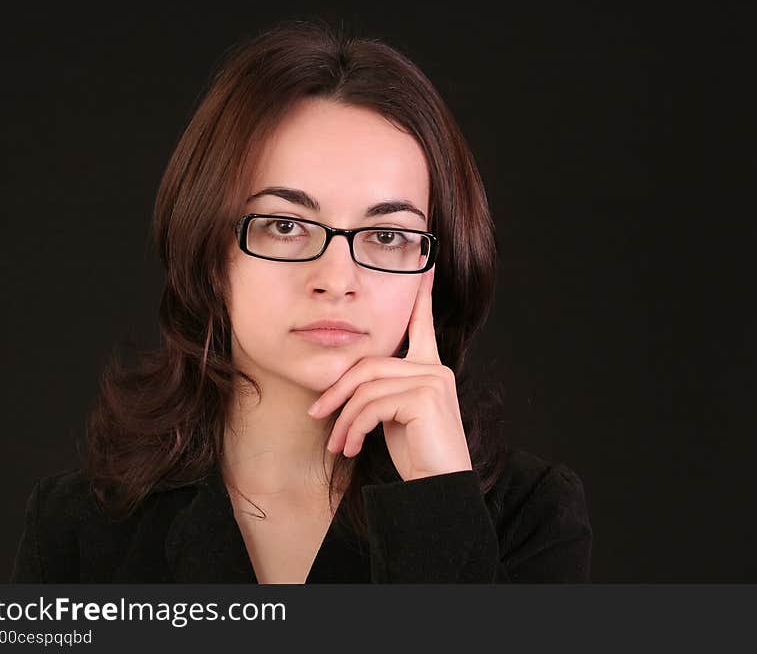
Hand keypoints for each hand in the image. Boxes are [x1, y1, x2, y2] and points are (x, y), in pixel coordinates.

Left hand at [307, 265, 472, 481]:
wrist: (439, 488)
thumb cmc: (418, 454)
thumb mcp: (394, 416)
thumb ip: (382, 391)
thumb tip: (347, 387)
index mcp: (430, 368)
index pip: (421, 325)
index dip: (420, 297)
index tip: (423, 268)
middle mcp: (435, 368)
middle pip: (369, 365)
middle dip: (338, 390)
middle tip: (317, 414)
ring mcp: (433, 379)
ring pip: (366, 387)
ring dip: (343, 418)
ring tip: (336, 443)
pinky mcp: (425, 396)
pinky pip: (372, 404)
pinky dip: (354, 427)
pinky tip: (352, 447)